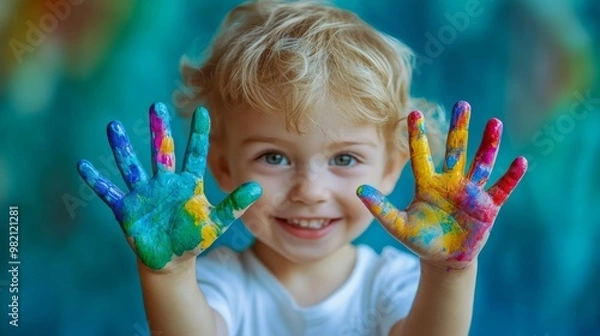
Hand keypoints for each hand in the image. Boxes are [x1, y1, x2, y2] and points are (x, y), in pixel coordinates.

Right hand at [77, 103, 261, 270]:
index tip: (204, 110)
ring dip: (122, 148)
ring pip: (132, 166)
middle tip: (157, 105)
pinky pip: (110, 192)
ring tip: (112, 126)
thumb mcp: (216, 222)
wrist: (172, 259)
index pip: (195, 153)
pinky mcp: (127, 209)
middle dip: (158, 130)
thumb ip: (234, 205)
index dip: (199, 134)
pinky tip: (83, 165)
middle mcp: (164, 183)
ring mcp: (145, 194)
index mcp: (187, 184)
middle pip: (161, 152)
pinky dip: (97, 181)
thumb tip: (257, 188)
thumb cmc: (194, 237)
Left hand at [357, 101, 526, 269]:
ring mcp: (471, 192)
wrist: (444, 258)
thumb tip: (358, 190)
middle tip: (462, 104)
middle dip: (459, 128)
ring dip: (489, 144)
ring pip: (481, 163)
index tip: (413, 112)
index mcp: (428, 184)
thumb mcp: (398, 225)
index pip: (421, 154)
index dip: (418, 135)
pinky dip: (510, 177)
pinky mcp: (488, 206)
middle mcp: (451, 182)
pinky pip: (501, 188)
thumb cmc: (420, 239)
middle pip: (456, 150)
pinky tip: (520, 161)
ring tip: (495, 123)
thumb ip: (380, 208)